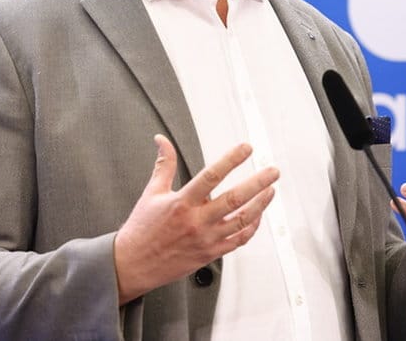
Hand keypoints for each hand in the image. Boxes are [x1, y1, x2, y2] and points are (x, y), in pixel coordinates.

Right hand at [113, 135, 278, 303]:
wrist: (133, 264)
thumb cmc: (142, 229)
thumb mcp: (152, 192)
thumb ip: (164, 164)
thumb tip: (162, 141)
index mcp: (182, 202)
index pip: (211, 176)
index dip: (231, 160)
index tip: (246, 149)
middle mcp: (196, 221)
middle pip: (234, 199)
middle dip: (258, 183)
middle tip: (272, 171)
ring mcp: (206, 239)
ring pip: (242, 220)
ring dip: (260, 204)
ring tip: (270, 190)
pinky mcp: (210, 254)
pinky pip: (238, 240)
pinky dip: (251, 227)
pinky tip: (257, 216)